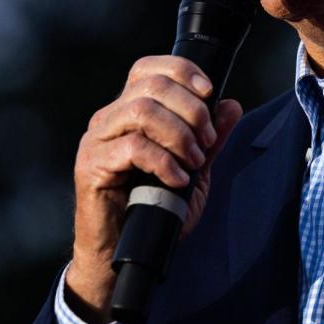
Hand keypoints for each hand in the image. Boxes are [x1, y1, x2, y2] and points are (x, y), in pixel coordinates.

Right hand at [64, 55, 242, 323]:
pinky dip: (164, 161)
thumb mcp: (192, 170)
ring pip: (141, 110)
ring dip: (179, 133)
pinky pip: (132, 147)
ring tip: (194, 161)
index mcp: (128, 111)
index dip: (183, 72)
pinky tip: (177, 179)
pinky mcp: (92, 166)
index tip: (210, 94)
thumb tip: (231, 104)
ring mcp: (97, 140)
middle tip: (206, 141)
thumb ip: (209, 139)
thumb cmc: (153, 212)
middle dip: (191, 109)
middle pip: (151, 85)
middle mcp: (109, 118)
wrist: (121, 256)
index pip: (149, 68)